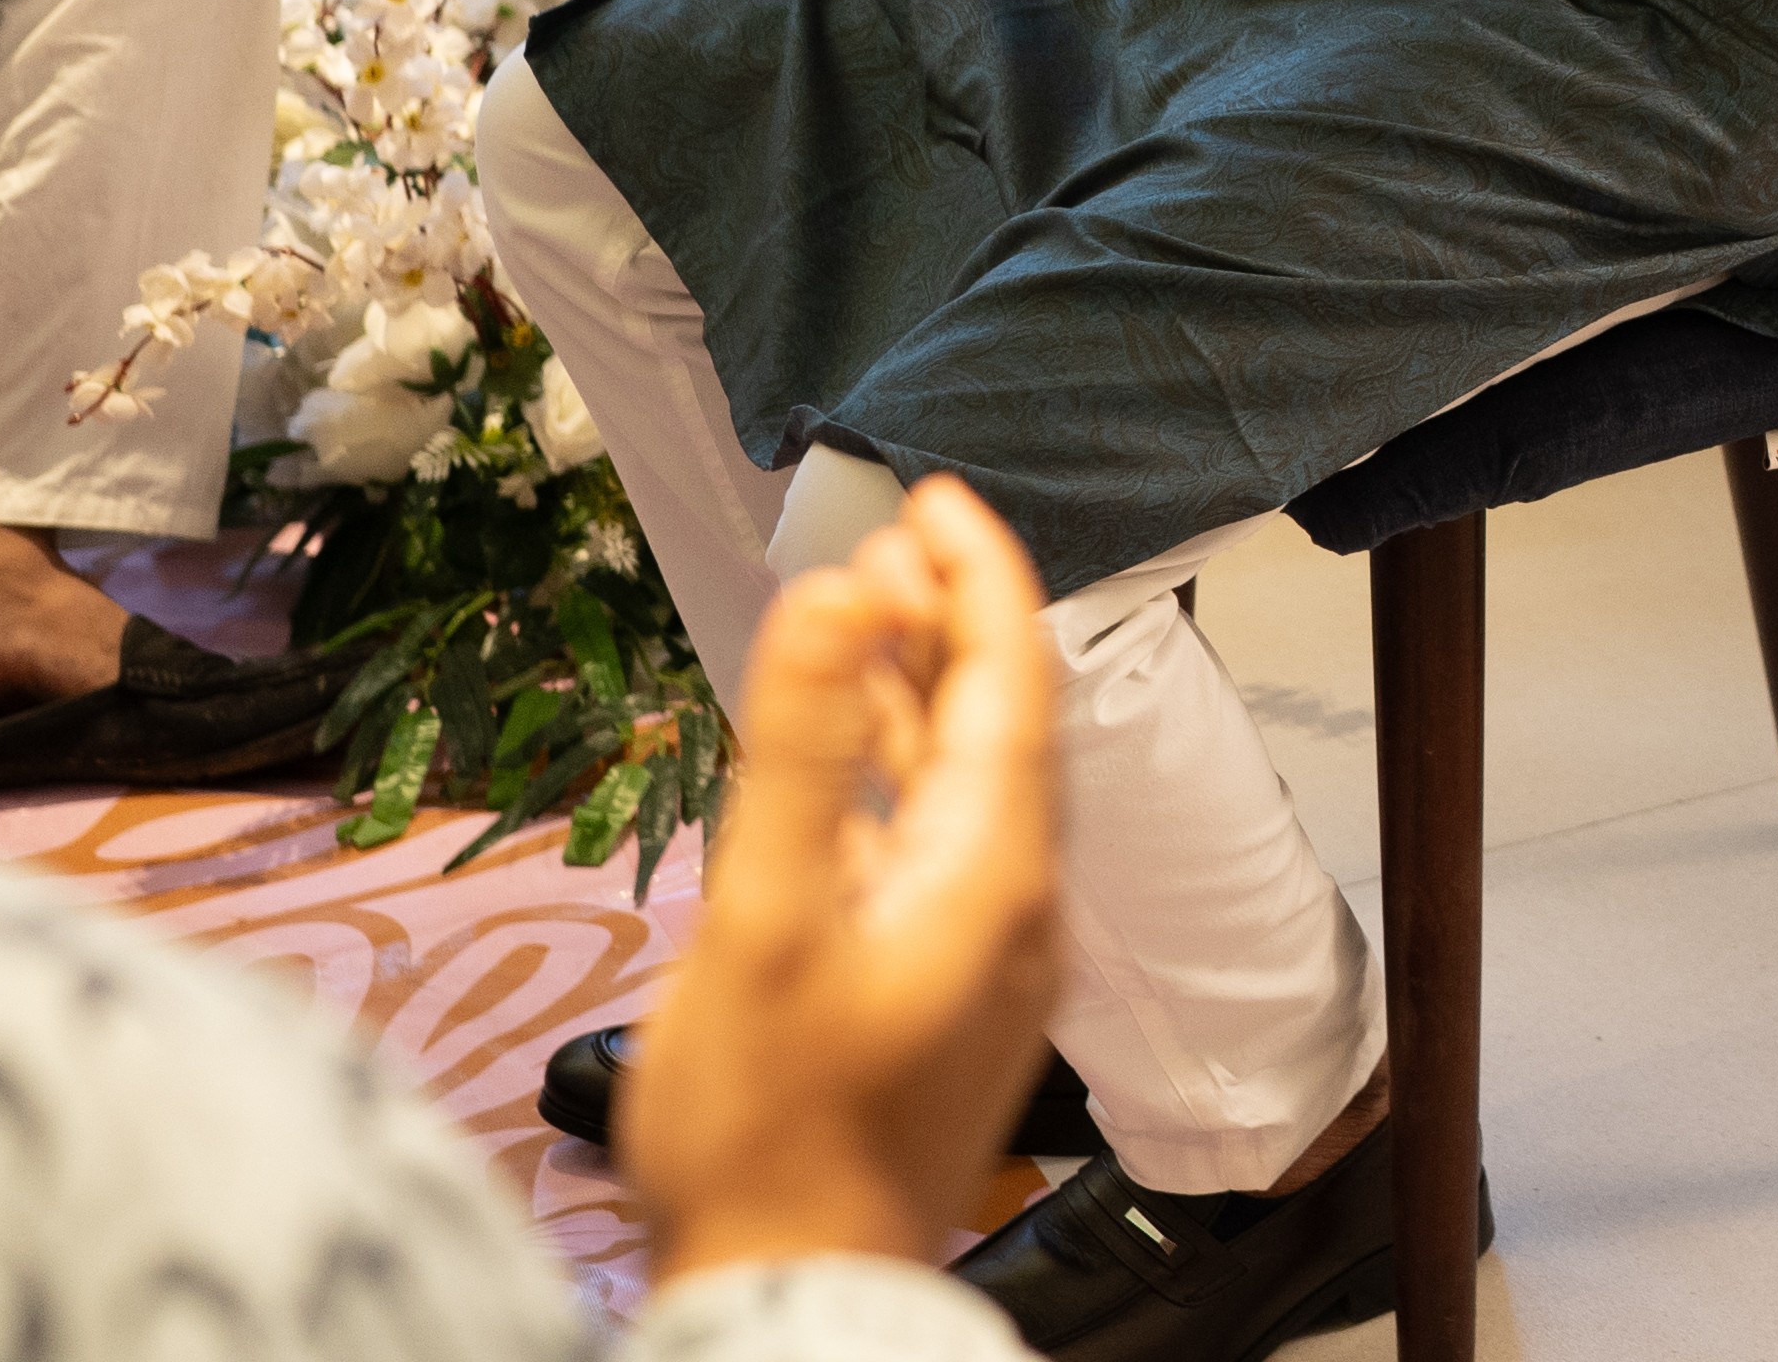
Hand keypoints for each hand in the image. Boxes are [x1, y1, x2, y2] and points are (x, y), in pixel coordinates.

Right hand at [626, 477, 1061, 1288]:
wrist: (788, 1297)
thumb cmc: (768, 1127)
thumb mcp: (765, 915)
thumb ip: (797, 747)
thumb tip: (836, 594)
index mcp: (990, 867)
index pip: (1011, 677)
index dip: (978, 574)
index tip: (936, 497)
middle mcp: (1012, 900)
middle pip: (996, 717)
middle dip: (946, 615)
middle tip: (887, 536)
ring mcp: (984, 950)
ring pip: (965, 777)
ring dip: (918, 687)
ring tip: (862, 608)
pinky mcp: (946, 990)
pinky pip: (938, 836)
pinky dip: (897, 768)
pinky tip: (843, 750)